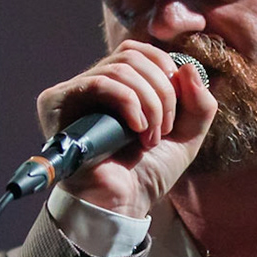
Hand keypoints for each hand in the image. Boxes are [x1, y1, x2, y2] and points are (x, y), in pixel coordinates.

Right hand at [35, 40, 216, 216]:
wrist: (122, 205)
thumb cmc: (147, 174)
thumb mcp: (186, 136)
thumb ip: (199, 104)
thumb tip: (189, 68)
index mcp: (117, 85)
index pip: (140, 51)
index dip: (166, 70)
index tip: (176, 109)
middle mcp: (92, 84)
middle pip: (133, 56)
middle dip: (161, 92)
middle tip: (163, 130)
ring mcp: (72, 92)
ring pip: (121, 68)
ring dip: (148, 103)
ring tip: (150, 137)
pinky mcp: (58, 103)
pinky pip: (100, 83)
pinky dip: (128, 102)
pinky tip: (135, 129)